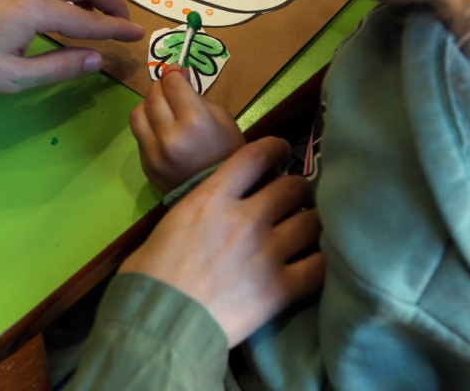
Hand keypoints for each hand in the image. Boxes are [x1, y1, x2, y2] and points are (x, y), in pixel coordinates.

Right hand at [119, 137, 324, 346]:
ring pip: (311, 223)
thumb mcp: (171, 223)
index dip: (275, 148)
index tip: (280, 150)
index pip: (255, 156)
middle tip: (297, 199)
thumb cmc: (150, 274)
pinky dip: (319, 263)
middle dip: (298, 189)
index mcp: (213, 198)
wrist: (159, 322)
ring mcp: (267, 252)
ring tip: (308, 230)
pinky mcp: (280, 289)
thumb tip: (213, 209)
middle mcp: (246, 217)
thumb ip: (200, 208)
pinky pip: (317, 267)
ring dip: (312, 224)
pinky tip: (315, 263)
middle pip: (292, 187)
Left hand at [129, 68, 244, 191]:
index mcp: (195, 122)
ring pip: (137, 114)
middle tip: (169, 85)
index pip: (173, 85)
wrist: (222, 194)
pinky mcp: (147, 166)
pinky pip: (139, 136)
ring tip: (160, 105)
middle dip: (160, 85)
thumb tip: (178, 78)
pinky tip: (160, 128)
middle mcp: (170, 136)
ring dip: (148, 104)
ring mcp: (154, 154)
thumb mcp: (223, 119)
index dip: (173, 72)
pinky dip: (148, 126)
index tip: (176, 69)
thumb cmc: (229, 153)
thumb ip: (197, 97)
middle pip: (153, 96)